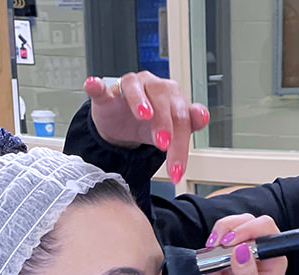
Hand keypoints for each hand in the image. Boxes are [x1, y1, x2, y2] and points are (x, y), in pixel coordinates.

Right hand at [83, 71, 210, 183]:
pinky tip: (95, 85)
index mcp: (174, 97)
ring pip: (136, 88)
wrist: (123, 125)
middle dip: (165, 125)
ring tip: (145, 116)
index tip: (177, 164)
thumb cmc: (151, 126)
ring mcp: (130, 87)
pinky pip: (101, 87)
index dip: (183, 140)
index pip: (183, 117)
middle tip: (164, 146)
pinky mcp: (107, 93)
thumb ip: (190, 126)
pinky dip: (97, 86)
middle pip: (163, 103)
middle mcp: (154, 87)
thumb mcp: (172, 132)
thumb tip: (203, 115)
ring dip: (141, 101)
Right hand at [213, 215, 294, 274]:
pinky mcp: (230, 264)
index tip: (230, 243)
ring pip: (228, 233)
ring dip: (215, 247)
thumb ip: (247, 273)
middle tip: (216, 247)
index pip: (264, 227)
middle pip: (244, 222)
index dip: (246, 228)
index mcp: (274, 258)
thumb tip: (241, 250)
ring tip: (213, 268)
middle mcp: (261, 254)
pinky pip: (216, 251)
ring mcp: (245, 257)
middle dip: (226, 231)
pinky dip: (210, 263)